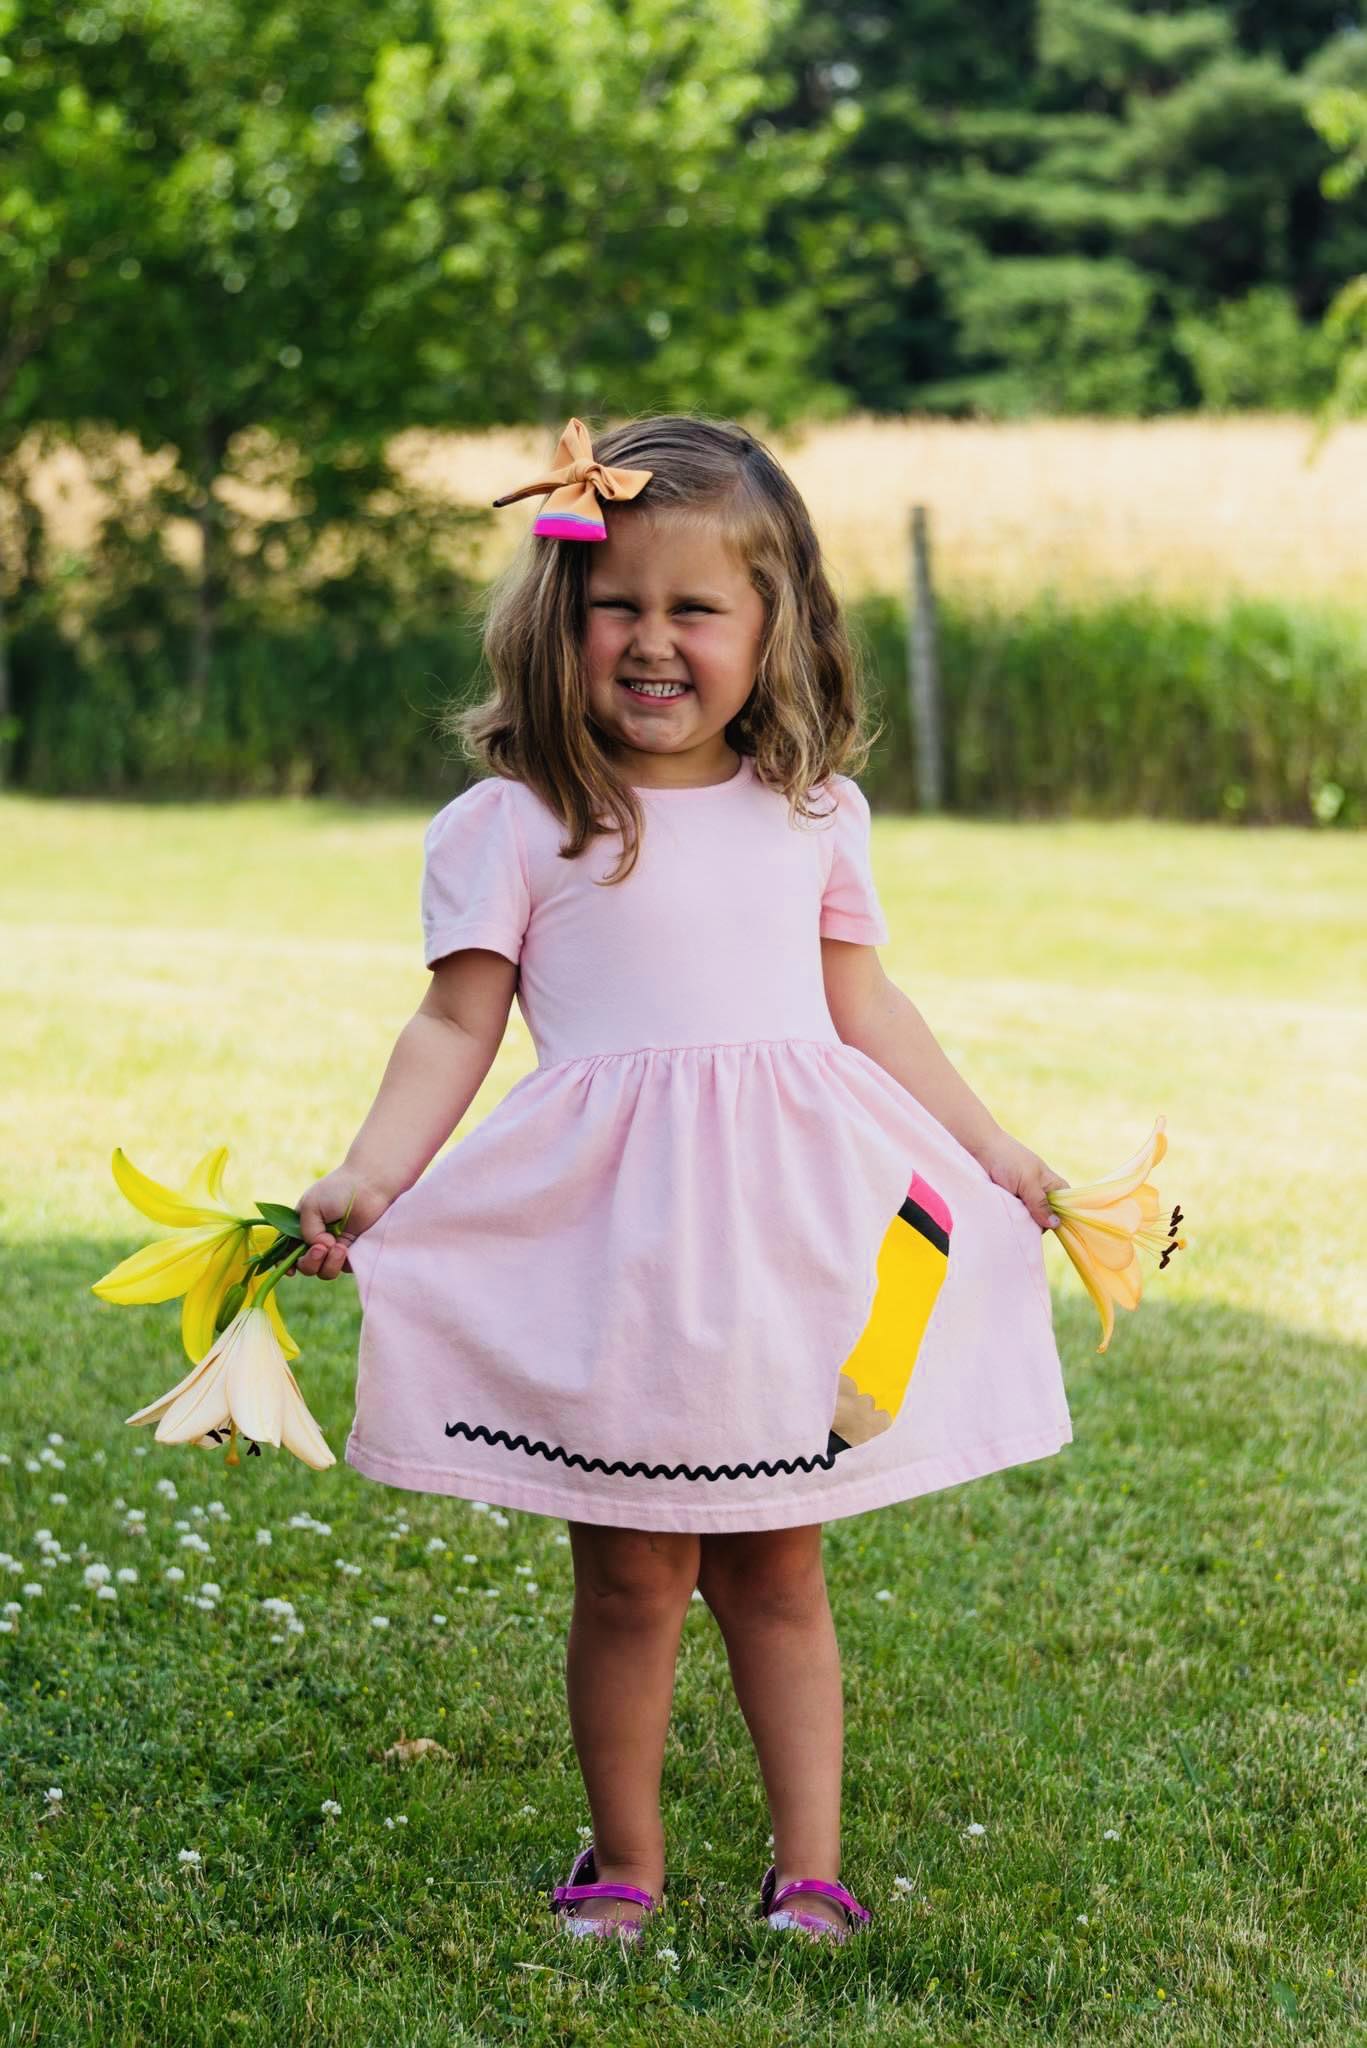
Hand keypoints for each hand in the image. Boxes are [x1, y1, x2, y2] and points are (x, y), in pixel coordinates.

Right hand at [292, 1167, 395, 1281]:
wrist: (370, 1186)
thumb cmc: (338, 1190)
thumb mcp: (311, 1207)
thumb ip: (307, 1232)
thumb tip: (322, 1250)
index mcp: (302, 1226)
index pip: (287, 1250)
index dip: (285, 1263)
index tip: (291, 1271)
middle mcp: (317, 1240)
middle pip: (305, 1266)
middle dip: (309, 1263)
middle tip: (320, 1248)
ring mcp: (336, 1247)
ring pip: (324, 1272)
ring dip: (328, 1264)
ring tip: (339, 1246)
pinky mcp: (354, 1251)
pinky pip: (344, 1268)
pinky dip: (342, 1262)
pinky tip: (346, 1246)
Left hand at [973, 1129, 1068, 1232]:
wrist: (978, 1149)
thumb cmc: (1007, 1159)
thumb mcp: (1027, 1182)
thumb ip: (1040, 1203)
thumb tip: (1055, 1224)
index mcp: (1051, 1184)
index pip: (1065, 1204)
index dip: (1062, 1216)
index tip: (1052, 1227)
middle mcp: (1039, 1192)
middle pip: (1046, 1216)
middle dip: (1038, 1222)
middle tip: (1026, 1219)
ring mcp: (1023, 1198)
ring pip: (1029, 1218)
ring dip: (1023, 1220)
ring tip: (1013, 1217)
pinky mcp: (1008, 1202)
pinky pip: (1015, 1216)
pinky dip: (1012, 1218)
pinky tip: (1006, 1219)